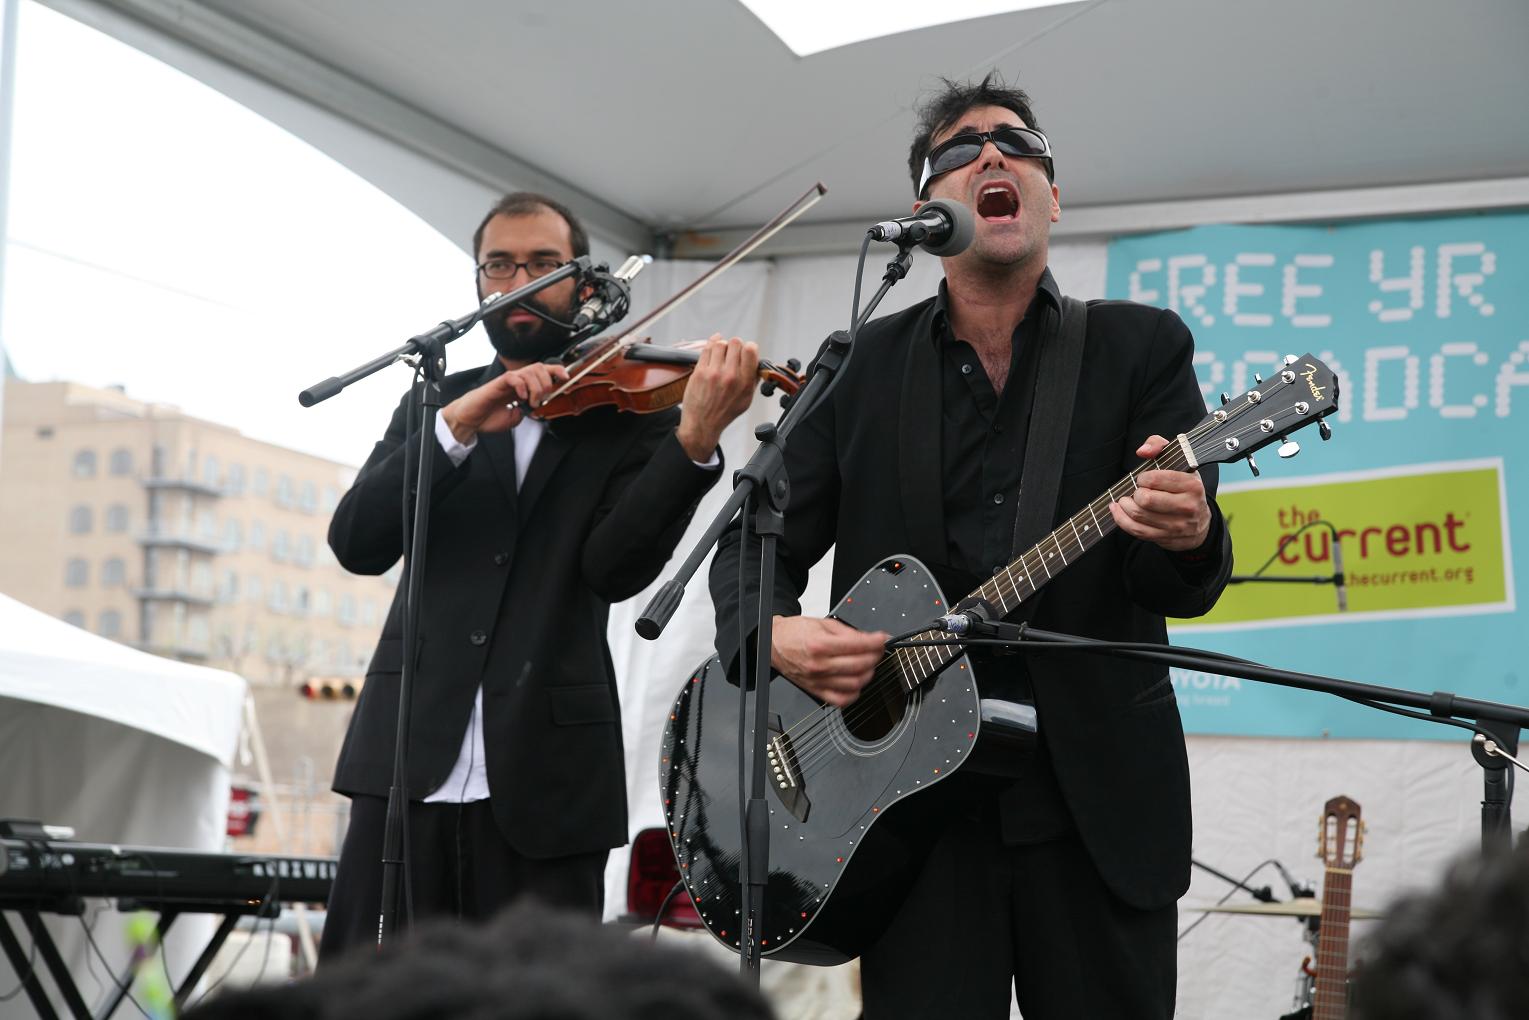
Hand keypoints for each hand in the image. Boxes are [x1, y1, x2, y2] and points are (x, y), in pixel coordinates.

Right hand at [441, 362, 569, 443]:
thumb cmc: (490, 417)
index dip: (556, 371)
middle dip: (546, 383)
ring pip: (529, 371)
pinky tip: (521, 397)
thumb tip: (538, 408)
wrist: (471, 420)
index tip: (566, 377)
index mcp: (523, 386)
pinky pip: (514, 377)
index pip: (542, 371)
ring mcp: (507, 380)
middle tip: (541, 400)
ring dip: (536, 387)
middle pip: (539, 367)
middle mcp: (516, 380)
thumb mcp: (516, 417)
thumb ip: (528, 411)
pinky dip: (522, 386)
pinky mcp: (497, 383)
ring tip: (531, 402)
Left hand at [675, 335, 759, 460]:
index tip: (747, 350)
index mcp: (745, 382)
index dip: (749, 347)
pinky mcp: (700, 372)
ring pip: (720, 343)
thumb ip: (753, 380)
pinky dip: (711, 344)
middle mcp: (730, 376)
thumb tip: (757, 363)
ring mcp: (714, 373)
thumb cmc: (724, 412)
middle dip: (735, 345)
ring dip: (722, 345)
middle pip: (735, 343)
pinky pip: (707, 349)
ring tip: (722, 353)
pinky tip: (714, 345)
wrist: (703, 423)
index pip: (750, 350)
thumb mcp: (746, 400)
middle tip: (733, 352)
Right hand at [770, 615, 888, 707]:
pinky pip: (841, 700)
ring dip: (868, 673)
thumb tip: (868, 638)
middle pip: (860, 665)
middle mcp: (819, 665)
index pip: (858, 645)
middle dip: (875, 656)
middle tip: (877, 650)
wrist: (774, 644)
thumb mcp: (822, 623)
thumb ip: (847, 632)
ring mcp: (818, 680)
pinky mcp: (816, 691)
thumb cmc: (795, 633)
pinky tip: (857, 683)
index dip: (876, 641)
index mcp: (820, 644)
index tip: (883, 638)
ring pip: (854, 683)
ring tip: (869, 664)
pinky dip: (854, 693)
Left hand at [1108, 434, 1211, 551]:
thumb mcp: (1178, 461)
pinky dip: (1121, 520)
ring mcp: (1177, 525)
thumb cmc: (1184, 487)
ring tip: (1124, 500)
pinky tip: (1117, 510)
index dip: (1143, 478)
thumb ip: (1159, 445)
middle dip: (1134, 493)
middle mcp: (1187, 507)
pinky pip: (1137, 531)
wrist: (1200, 522)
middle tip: (1135, 490)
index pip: (1156, 479)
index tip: (1143, 478)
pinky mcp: (1166, 538)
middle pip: (1146, 500)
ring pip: (1139, 516)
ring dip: (1124, 506)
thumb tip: (1143, 451)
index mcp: (1192, 485)